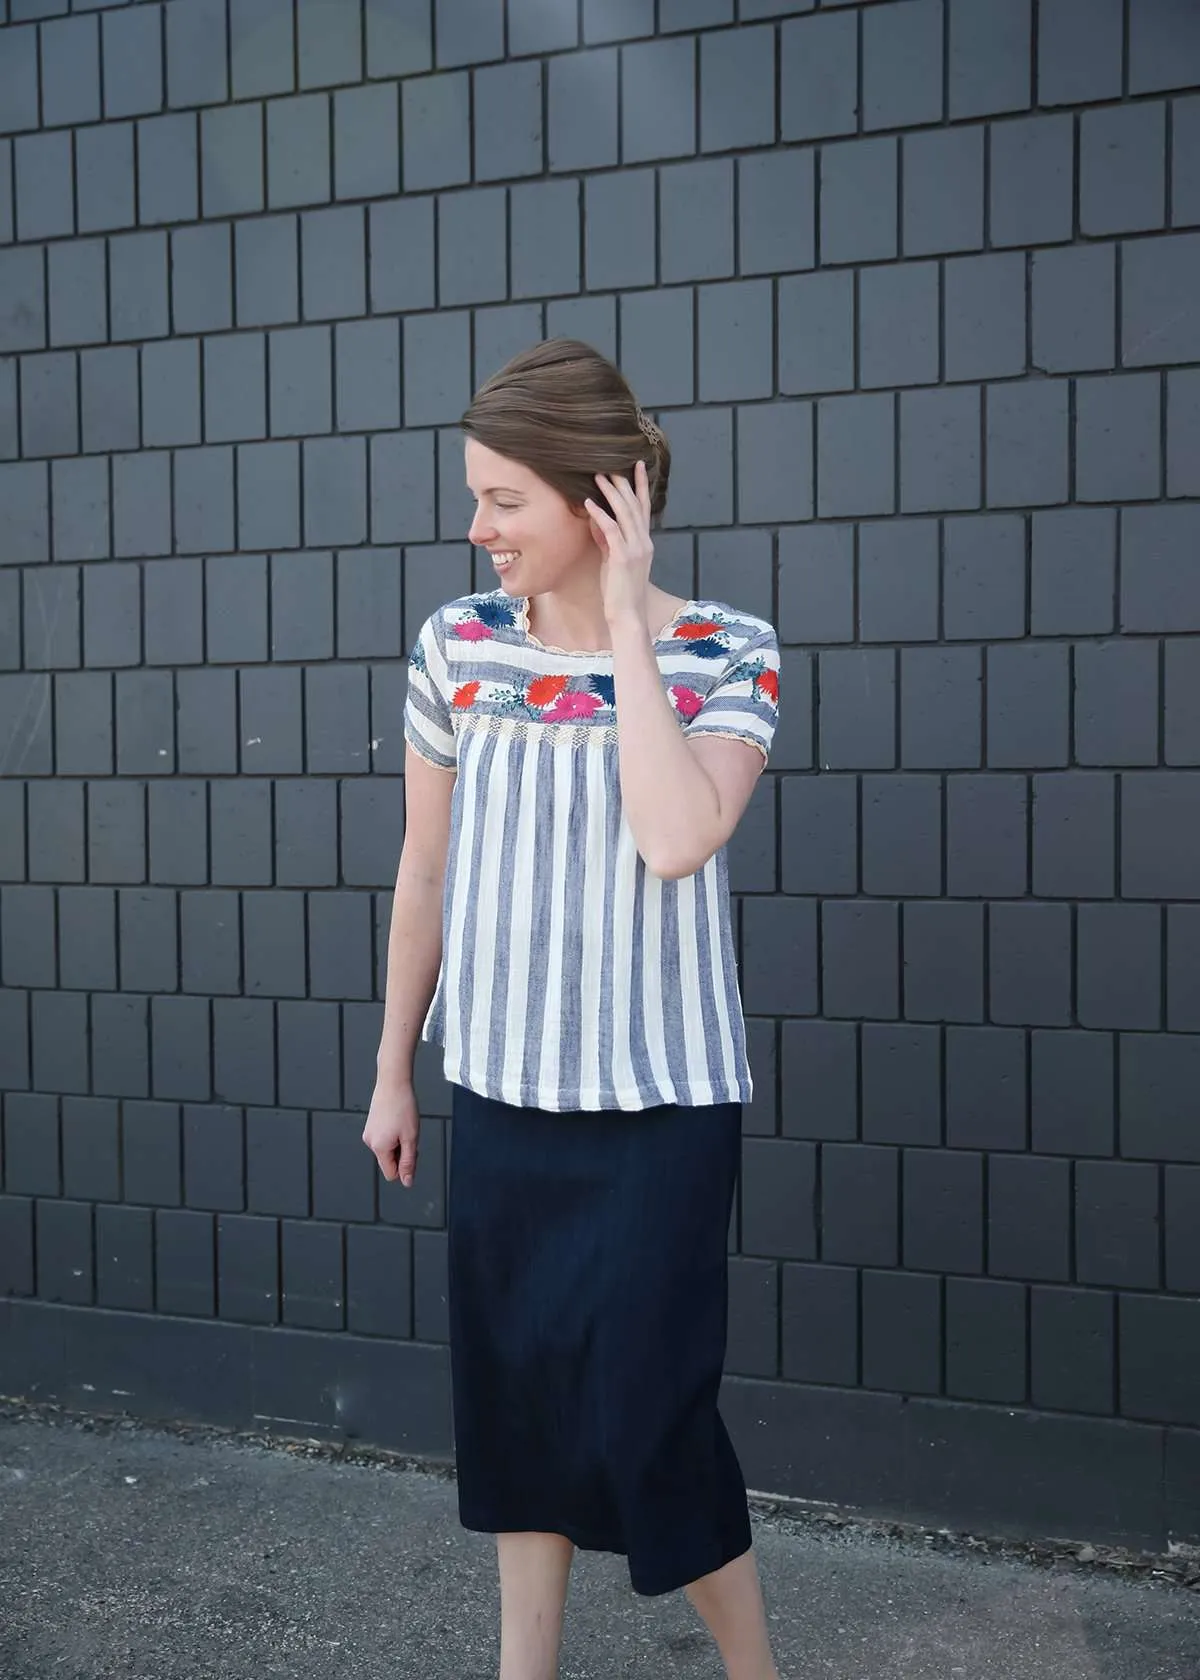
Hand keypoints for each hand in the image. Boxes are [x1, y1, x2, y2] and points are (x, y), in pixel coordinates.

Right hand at [362, 1079, 420, 1186]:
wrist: (393, 1082)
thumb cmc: (403, 1107)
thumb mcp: (411, 1138)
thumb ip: (408, 1162)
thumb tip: (406, 1182)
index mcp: (379, 1147)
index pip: (391, 1173)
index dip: (405, 1166)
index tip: (412, 1150)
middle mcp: (370, 1142)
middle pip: (389, 1162)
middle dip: (402, 1153)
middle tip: (411, 1134)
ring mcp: (369, 1133)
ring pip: (387, 1150)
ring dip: (398, 1143)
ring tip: (404, 1125)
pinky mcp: (371, 1126)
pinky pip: (384, 1139)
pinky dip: (393, 1135)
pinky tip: (398, 1121)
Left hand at [586, 461, 653, 626]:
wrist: (627, 616)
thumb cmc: (619, 592)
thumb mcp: (613, 560)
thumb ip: (608, 539)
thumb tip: (597, 519)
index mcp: (644, 542)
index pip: (644, 507)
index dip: (641, 485)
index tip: (637, 465)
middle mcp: (644, 542)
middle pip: (635, 504)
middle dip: (624, 482)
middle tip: (611, 463)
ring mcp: (635, 549)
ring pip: (625, 513)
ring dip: (611, 493)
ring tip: (599, 476)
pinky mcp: (623, 558)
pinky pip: (611, 530)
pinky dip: (600, 515)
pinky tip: (589, 503)